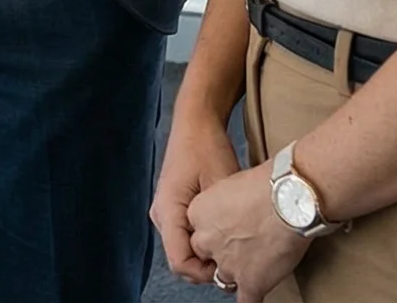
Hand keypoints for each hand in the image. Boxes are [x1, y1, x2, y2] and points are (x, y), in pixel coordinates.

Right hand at [152, 100, 242, 286]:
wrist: (196, 123)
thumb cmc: (208, 148)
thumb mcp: (221, 187)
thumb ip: (223, 223)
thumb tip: (237, 254)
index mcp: (167, 211)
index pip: (179, 262)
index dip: (206, 274)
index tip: (232, 270)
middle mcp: (160, 215)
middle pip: (180, 260)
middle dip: (207, 267)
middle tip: (237, 262)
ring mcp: (164, 212)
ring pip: (183, 250)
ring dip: (205, 255)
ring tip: (233, 249)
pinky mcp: (173, 208)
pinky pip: (185, 236)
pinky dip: (203, 243)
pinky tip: (224, 235)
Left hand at [186, 162, 311, 301]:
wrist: (290, 199)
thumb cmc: (268, 184)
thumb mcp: (232, 182)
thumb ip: (225, 201)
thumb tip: (235, 207)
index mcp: (199, 213)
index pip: (197, 229)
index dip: (214, 231)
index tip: (227, 228)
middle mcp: (207, 240)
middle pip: (205, 254)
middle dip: (220, 253)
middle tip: (240, 245)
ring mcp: (228, 264)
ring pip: (223, 278)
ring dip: (236, 274)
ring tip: (253, 266)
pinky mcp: (250, 282)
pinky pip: (246, 301)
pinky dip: (250, 299)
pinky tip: (255, 294)